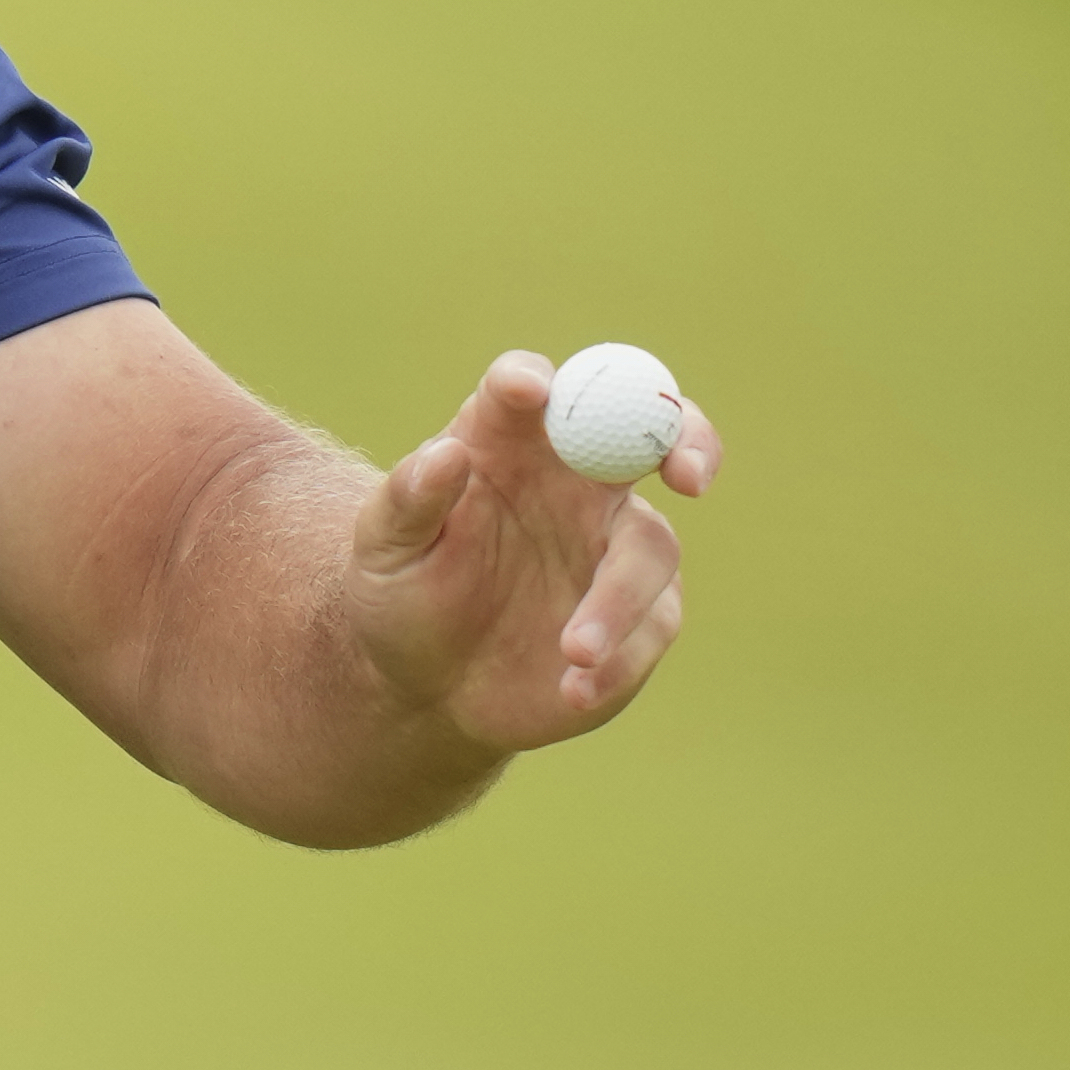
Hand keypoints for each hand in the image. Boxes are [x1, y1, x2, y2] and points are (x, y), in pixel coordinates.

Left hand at [348, 349, 719, 753]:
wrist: (424, 687)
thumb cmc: (400, 596)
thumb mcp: (383, 551)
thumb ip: (409, 499)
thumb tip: (445, 453)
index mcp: (509, 443)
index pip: (534, 387)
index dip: (533, 381)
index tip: (527, 392)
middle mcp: (576, 481)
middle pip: (650, 429)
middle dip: (685, 436)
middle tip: (686, 471)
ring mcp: (615, 546)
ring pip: (652, 547)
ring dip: (619, 600)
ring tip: (573, 649)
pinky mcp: (642, 614)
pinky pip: (653, 626)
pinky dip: (618, 660)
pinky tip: (572, 688)